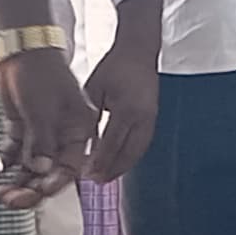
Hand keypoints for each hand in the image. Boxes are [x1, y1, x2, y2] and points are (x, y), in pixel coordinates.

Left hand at [0, 45, 97, 205]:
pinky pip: (14, 153)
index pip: (70, 167)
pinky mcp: (23, 128)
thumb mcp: (42, 107)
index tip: (37, 193)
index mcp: (78, 130)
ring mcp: (41, 133)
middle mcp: (62, 136)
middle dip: (29, 189)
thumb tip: (41, 169)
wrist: (20, 48)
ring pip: (29, 166)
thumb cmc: (39, 72)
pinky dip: (3, 163)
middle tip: (8, 201)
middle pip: (48, 172)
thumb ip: (42, 140)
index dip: (54, 183)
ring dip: (13, 181)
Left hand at [83, 24, 162, 186]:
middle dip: (112, 170)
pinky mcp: (153, 118)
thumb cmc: (114, 67)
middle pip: (128, 153)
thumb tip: (82, 144)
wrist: (138, 52)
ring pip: (138, 152)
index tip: (87, 174)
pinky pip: (143, 144)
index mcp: (126, 109)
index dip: (99, 162)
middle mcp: (142, 117)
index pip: (111, 144)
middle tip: (97, 181)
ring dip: (123, 166)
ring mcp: (151, 119)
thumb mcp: (94, 90)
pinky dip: (131, 156)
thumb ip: (90, 118)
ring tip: (108, 177)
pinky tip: (120, 162)